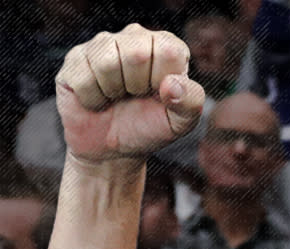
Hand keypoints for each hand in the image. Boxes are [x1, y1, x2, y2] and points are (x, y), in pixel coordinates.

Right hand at [56, 26, 205, 163]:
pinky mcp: (75, 58)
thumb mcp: (181, 122)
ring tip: (116, 96)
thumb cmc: (149, 127)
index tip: (159, 94)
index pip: (169, 52)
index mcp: (166, 46)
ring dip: (112, 91)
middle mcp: (134, 37)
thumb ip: (191, 102)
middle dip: (137, 86)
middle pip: (136, 53)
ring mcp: (101, 45)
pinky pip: (82, 78)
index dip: (163, 82)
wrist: (112, 147)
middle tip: (134, 95)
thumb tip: (172, 84)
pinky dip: (92, 99)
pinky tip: (97, 99)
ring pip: (106, 62)